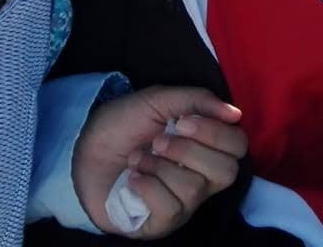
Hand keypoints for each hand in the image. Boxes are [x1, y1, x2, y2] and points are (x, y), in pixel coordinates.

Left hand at [73, 85, 247, 237]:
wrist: (83, 150)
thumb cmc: (123, 124)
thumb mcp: (158, 101)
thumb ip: (197, 100)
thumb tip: (234, 113)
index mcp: (206, 146)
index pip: (238, 146)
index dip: (216, 133)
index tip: (182, 121)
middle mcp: (201, 177)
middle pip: (226, 172)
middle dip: (189, 151)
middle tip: (159, 141)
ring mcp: (183, 203)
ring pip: (194, 189)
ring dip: (159, 167)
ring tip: (138, 158)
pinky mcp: (162, 222)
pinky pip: (170, 209)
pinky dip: (148, 186)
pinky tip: (133, 177)